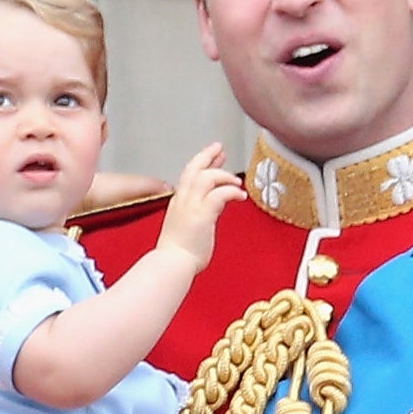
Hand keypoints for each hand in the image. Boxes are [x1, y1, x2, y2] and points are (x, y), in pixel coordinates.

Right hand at [154, 144, 239, 268]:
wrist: (172, 264)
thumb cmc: (178, 254)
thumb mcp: (184, 228)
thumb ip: (195, 216)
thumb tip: (208, 214)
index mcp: (178, 203)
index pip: (189, 175)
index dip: (202, 163)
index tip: (212, 158)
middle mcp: (182, 200)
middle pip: (194, 168)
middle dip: (208, 155)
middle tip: (220, 148)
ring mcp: (191, 206)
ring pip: (207, 177)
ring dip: (224, 175)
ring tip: (237, 181)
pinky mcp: (202, 214)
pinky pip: (220, 194)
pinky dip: (232, 191)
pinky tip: (240, 196)